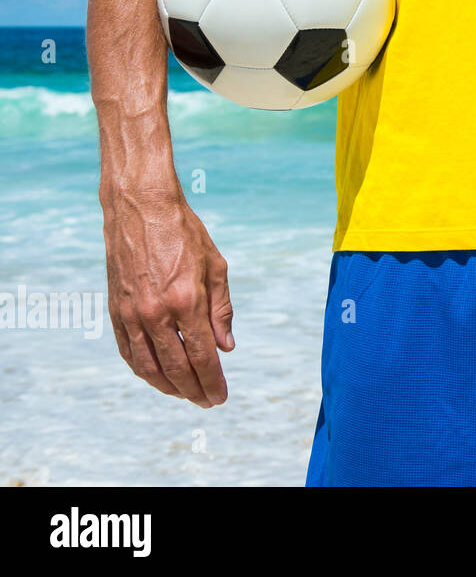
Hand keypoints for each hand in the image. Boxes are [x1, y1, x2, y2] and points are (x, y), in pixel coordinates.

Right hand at [101, 186, 233, 406]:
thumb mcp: (216, 267)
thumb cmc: (185, 233)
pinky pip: (127, 351)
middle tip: (207, 401)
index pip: (203, 356)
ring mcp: (132, 313)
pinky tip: (156, 375)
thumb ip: (221, 311)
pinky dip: (142, 369)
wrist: (140, 208)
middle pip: (176, 368)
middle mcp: (156, 312)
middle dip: (194, 390)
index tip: (221, 396)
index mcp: (187, 301)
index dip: (213, 381)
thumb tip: (226, 348)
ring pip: (147, 366)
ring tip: (184, 394)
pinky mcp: (115, 310)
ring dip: (167, 386)